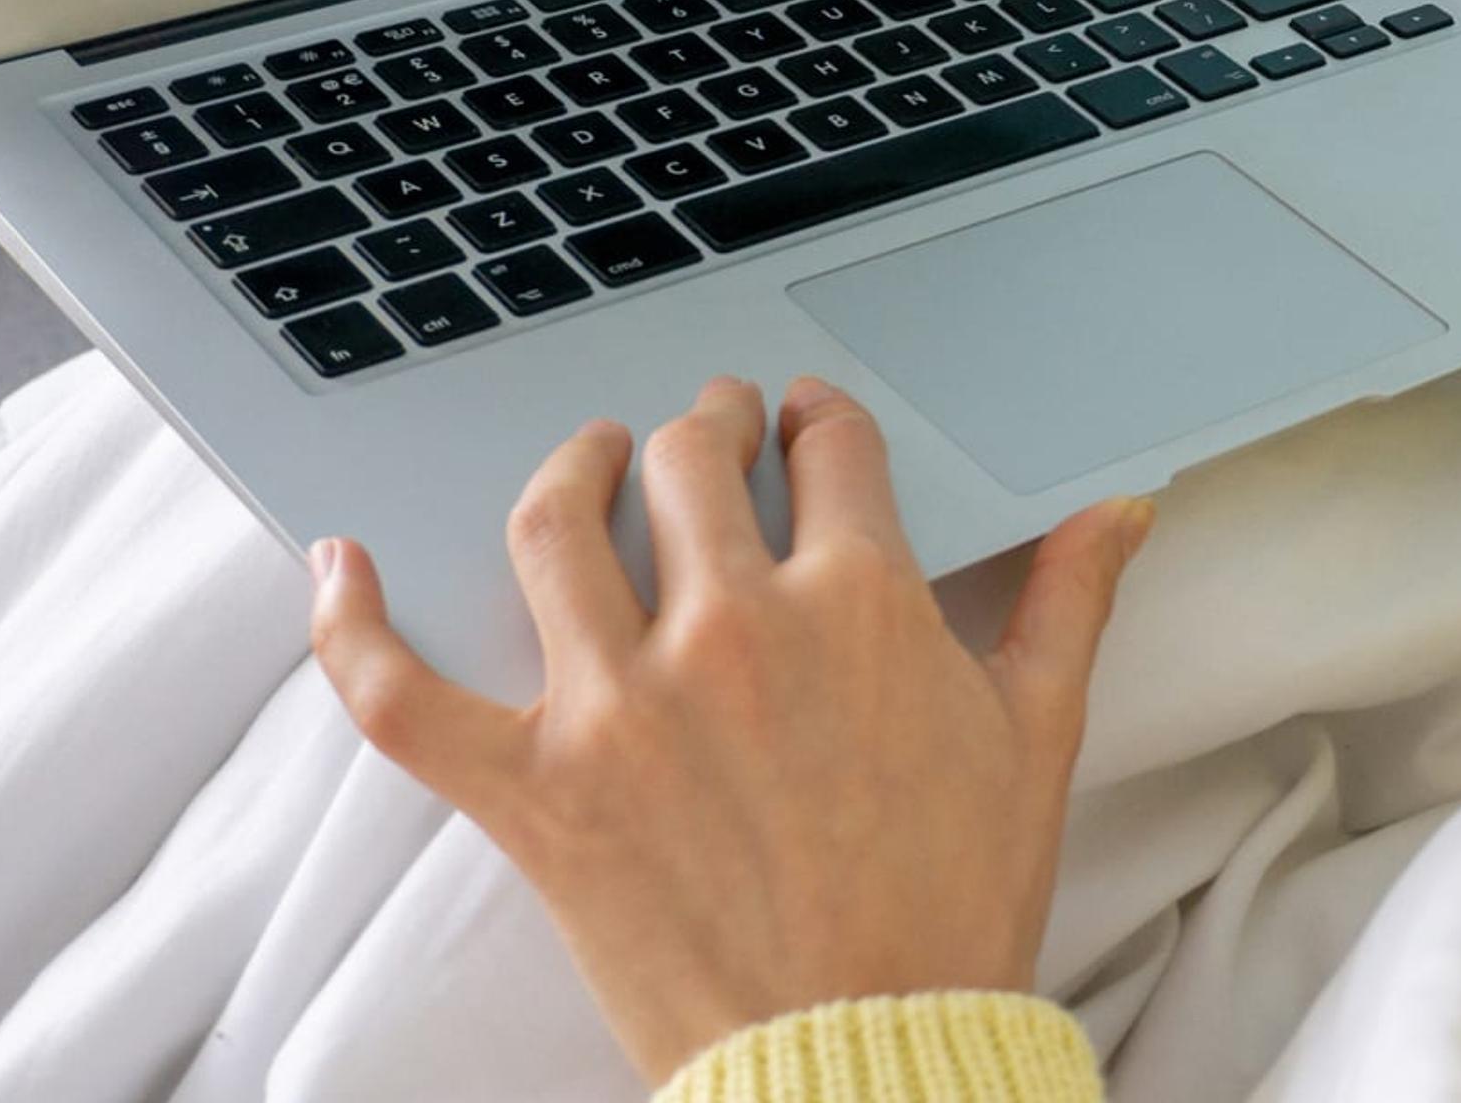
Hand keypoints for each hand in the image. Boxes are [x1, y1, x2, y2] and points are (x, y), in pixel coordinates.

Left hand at [307, 374, 1150, 1086]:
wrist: (869, 1057)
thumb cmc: (953, 909)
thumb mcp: (1036, 740)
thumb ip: (1067, 602)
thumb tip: (1120, 509)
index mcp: (859, 602)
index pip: (827, 447)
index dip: (819, 421)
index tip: (811, 426)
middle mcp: (732, 628)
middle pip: (690, 459)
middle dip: (704, 423)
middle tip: (706, 427)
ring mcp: (621, 706)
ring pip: (557, 527)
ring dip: (569, 470)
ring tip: (586, 461)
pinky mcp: (535, 791)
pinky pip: (407, 694)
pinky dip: (354, 625)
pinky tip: (340, 564)